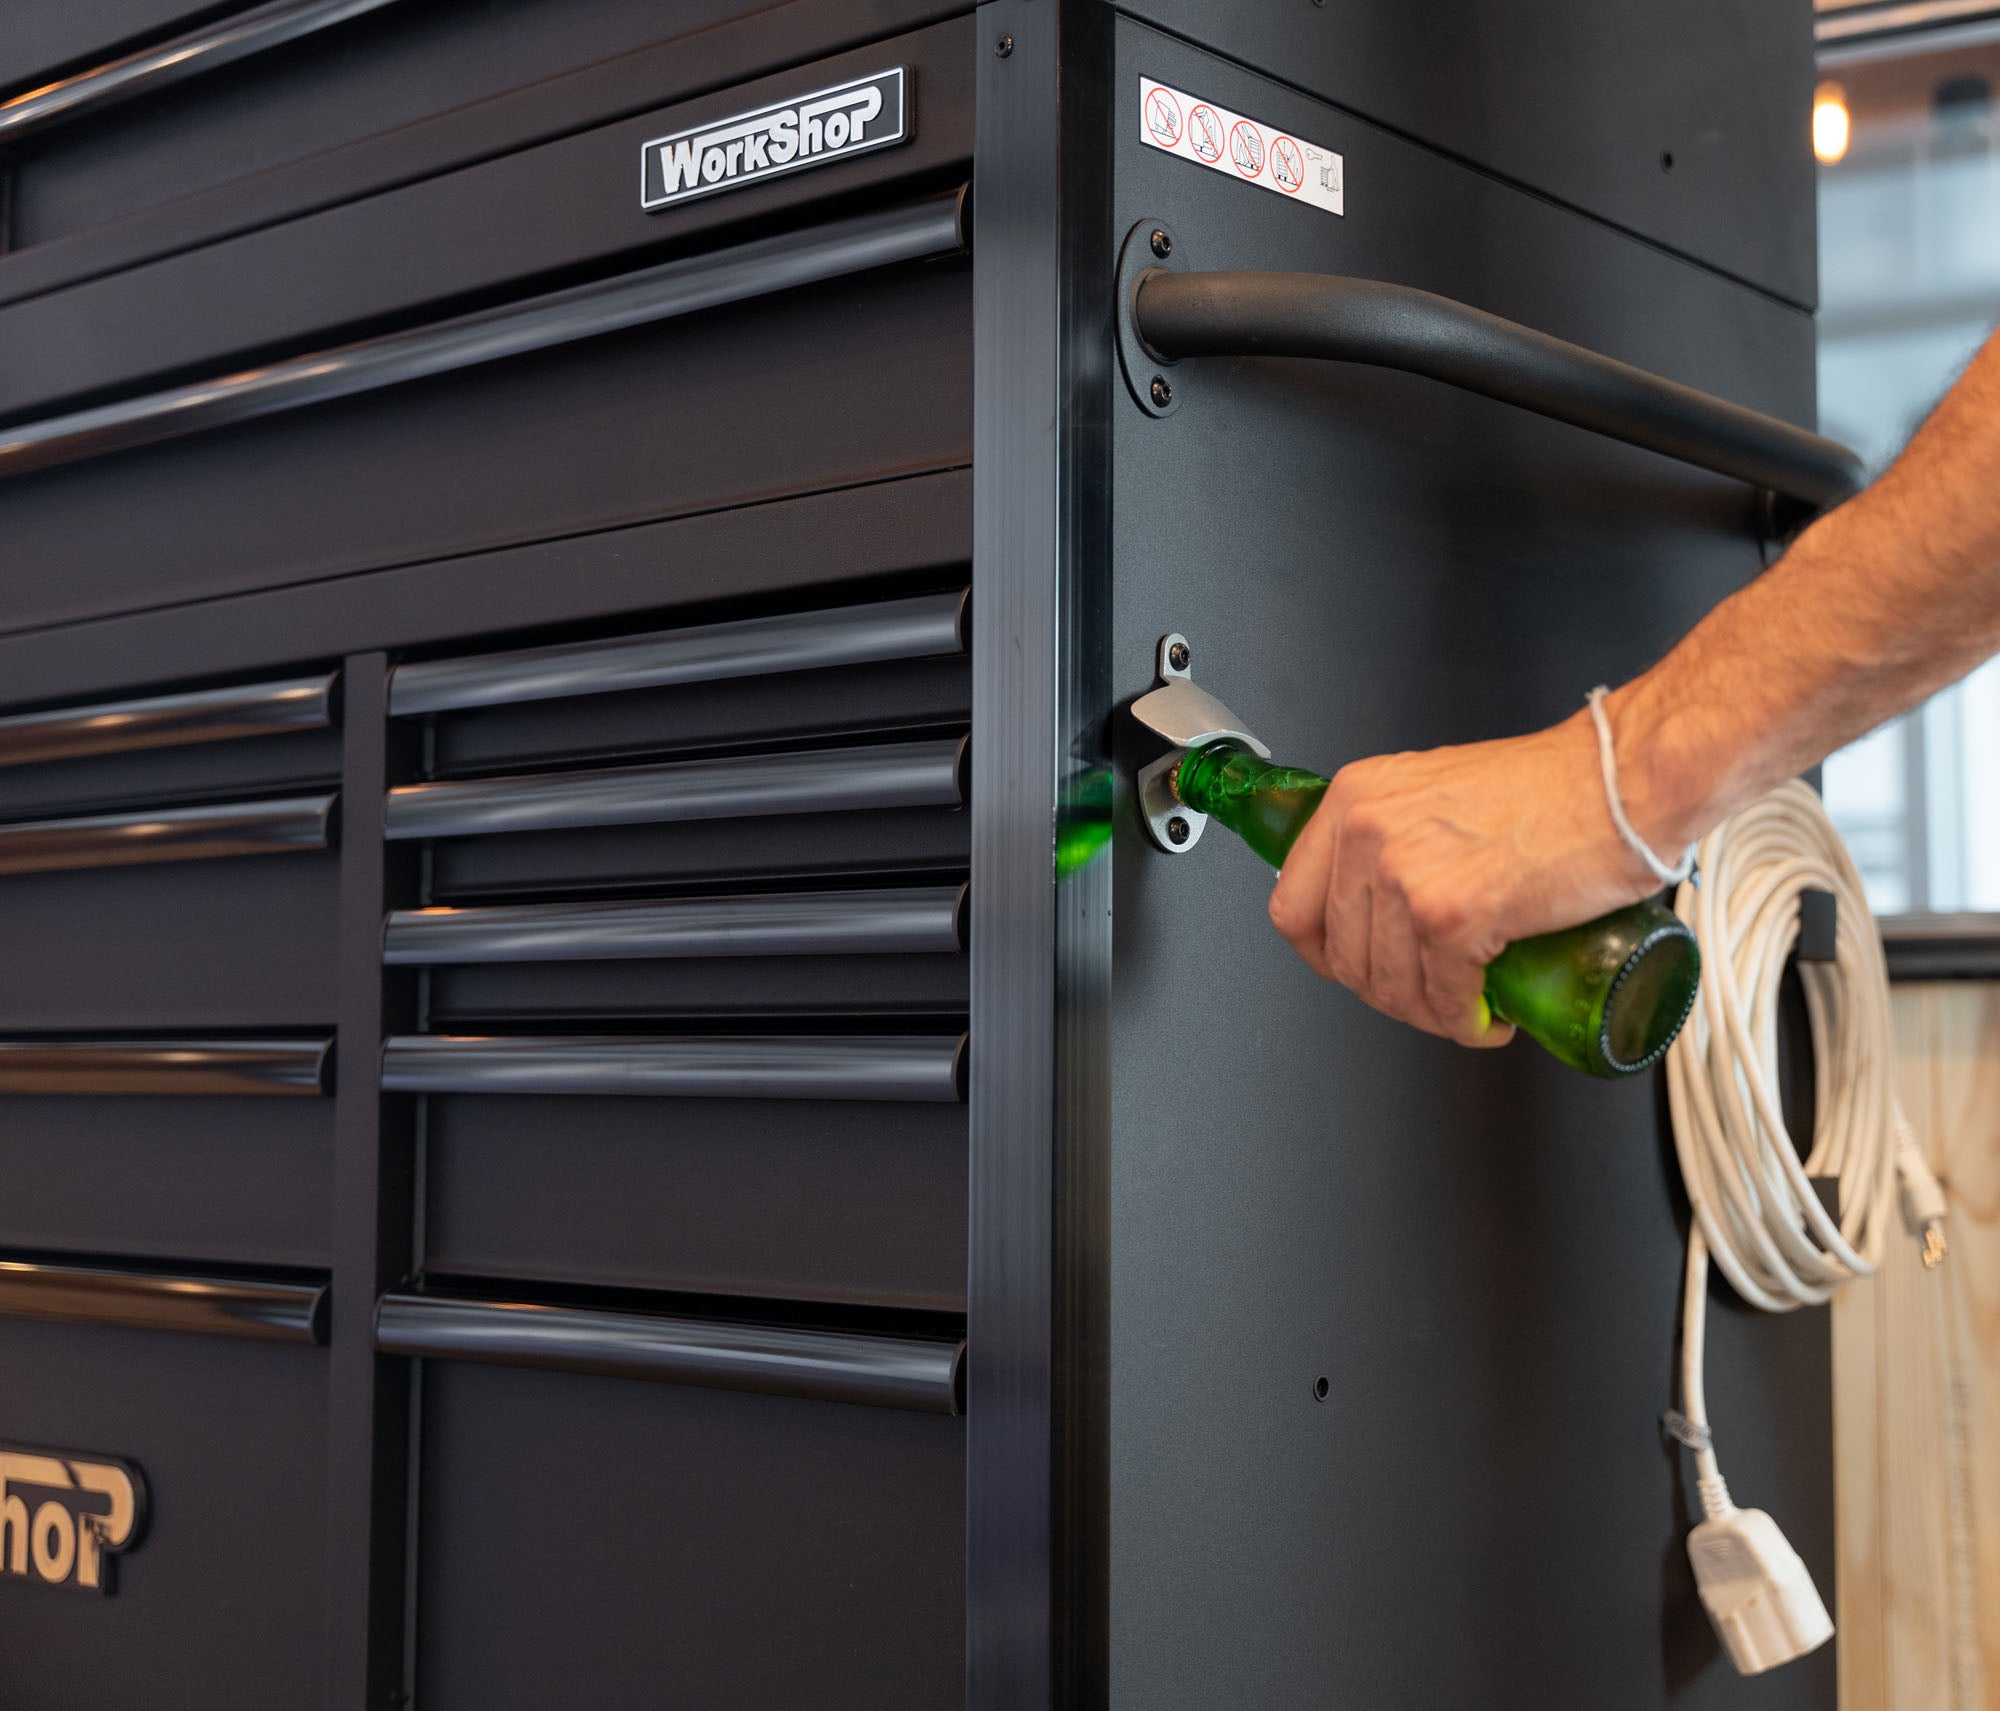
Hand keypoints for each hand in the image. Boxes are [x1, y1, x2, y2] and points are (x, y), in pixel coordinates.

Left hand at [1266, 709, 1666, 1045]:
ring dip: (1428, 1016)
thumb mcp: (1434, 790)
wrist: (1625, 780)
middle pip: (1342, 957)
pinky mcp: (1453, 916)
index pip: (1294, 904)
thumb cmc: (1552, 784)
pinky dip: (1466, 1025)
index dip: (1324, 954)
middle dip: (1387, 993)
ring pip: (1389, 987)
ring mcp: (1406, 875)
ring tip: (1466, 1007)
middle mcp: (1367, 832)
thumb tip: (1372, 903)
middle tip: (1430, 995)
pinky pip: (1442, 999)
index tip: (1354, 969)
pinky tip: (1489, 1018)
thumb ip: (1392, 834)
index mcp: (1354, 797)